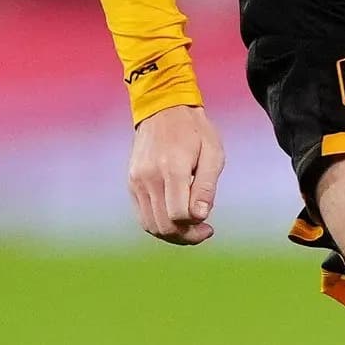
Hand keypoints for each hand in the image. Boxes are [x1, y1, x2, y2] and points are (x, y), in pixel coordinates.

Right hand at [127, 104, 223, 243]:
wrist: (164, 108)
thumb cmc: (195, 131)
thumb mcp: (212, 153)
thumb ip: (206, 187)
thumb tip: (201, 216)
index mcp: (172, 168)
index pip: (180, 215)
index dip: (196, 227)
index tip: (209, 224)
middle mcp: (149, 177)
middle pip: (164, 225)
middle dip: (186, 236)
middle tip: (203, 230)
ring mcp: (137, 180)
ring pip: (150, 225)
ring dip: (172, 234)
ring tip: (190, 228)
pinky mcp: (132, 183)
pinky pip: (143, 215)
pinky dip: (159, 224)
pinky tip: (175, 218)